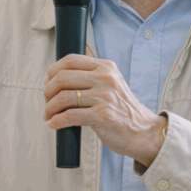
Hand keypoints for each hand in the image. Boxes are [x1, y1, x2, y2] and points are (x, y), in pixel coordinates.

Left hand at [43, 54, 166, 164]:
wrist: (143, 131)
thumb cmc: (122, 110)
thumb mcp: (112, 83)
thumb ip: (92, 75)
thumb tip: (60, 72)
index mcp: (106, 67)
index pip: (71, 60)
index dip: (52, 71)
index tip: (47, 82)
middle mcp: (105, 78)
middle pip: (62, 78)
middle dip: (47, 91)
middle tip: (47, 102)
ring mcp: (104, 97)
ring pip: (63, 97)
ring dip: (49, 108)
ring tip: (48, 115)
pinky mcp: (102, 115)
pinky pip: (70, 116)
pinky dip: (56, 121)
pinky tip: (53, 123)